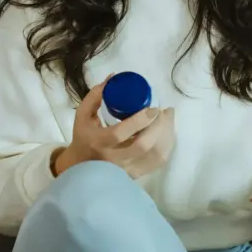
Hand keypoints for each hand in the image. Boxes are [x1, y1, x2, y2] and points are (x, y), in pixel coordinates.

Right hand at [54, 78, 175, 178]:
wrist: (82, 167)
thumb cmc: (84, 136)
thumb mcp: (83, 114)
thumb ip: (96, 95)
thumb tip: (114, 77)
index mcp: (98, 142)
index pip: (120, 133)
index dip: (139, 120)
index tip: (153, 107)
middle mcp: (113, 158)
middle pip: (142, 145)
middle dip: (159, 126)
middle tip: (165, 111)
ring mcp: (126, 169)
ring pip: (154, 155)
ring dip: (166, 135)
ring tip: (169, 118)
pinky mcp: (136, 174)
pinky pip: (158, 162)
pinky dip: (167, 146)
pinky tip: (168, 133)